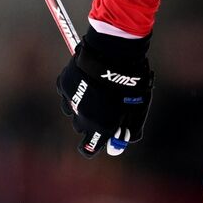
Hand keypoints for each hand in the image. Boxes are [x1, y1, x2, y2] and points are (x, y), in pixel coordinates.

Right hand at [56, 28, 153, 156]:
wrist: (115, 53)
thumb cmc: (130, 82)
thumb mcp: (138, 109)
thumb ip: (129, 129)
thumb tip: (120, 144)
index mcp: (101, 128)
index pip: (88, 149)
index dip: (94, 144)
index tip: (99, 137)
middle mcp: (83, 118)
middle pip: (81, 128)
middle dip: (90, 121)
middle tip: (103, 106)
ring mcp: (71, 101)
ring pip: (72, 110)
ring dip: (81, 105)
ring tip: (96, 90)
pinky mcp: (64, 85)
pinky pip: (67, 93)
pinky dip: (75, 89)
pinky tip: (87, 79)